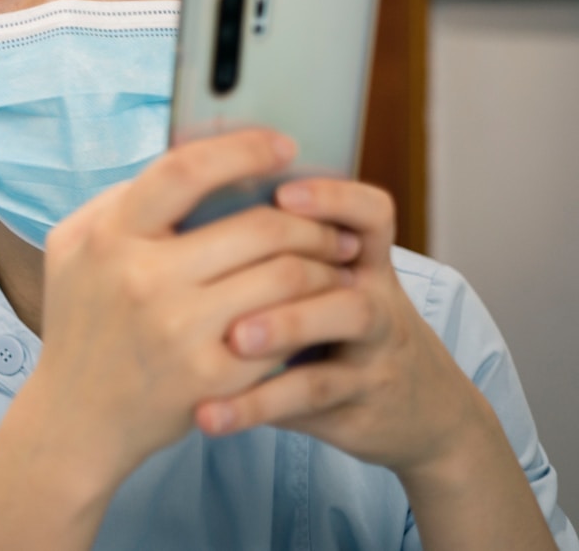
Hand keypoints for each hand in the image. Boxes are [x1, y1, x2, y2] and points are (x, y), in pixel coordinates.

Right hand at [33, 130, 362, 484]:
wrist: (75, 419)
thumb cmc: (82, 324)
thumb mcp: (72, 250)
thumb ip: (119, 201)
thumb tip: (189, 160)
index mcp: (109, 237)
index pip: (185, 170)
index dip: (243, 149)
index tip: (283, 147)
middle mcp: (144, 279)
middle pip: (259, 226)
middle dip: (309, 223)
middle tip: (329, 228)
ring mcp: (181, 330)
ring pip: (286, 276)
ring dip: (324, 267)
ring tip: (334, 266)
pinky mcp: (214, 377)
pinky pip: (287, 330)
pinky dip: (311, 315)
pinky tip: (315, 312)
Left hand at [196, 179, 492, 479]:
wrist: (425, 411)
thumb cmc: (346, 332)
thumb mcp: (335, 288)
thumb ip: (279, 256)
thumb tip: (181, 218)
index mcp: (364, 264)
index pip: (369, 216)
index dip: (334, 198)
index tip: (283, 192)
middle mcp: (378, 303)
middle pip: (349, 273)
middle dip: (293, 273)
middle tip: (232, 276)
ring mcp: (374, 356)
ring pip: (342, 331)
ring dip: (286, 329)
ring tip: (232, 340)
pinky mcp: (358, 406)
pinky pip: (307, 401)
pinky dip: (255, 405)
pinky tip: (209, 413)